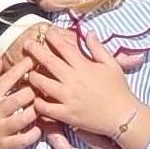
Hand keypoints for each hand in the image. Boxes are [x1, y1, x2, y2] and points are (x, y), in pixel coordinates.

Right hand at [0, 42, 47, 148]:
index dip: (23, 67)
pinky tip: (38, 128)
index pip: (8, 78)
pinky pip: (24, 140)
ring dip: (36, 112)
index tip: (33, 60)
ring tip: (41, 107)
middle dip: (34, 91)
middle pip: (21, 97)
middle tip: (42, 88)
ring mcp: (0, 129)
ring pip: (25, 118)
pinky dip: (34, 134)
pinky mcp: (4, 145)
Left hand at [19, 27, 149, 148]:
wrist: (123, 116)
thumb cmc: (119, 90)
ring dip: (32, 76)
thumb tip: (89, 32)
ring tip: (27, 73)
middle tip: (26, 44)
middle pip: (48, 61)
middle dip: (35, 50)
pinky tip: (35, 98)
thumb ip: (98, 48)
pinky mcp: (66, 114)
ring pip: (42, 83)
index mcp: (84, 66)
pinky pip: (46, 108)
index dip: (52, 37)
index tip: (46, 32)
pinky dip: (38, 102)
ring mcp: (68, 98)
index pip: (64, 47)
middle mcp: (73, 80)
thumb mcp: (112, 65)